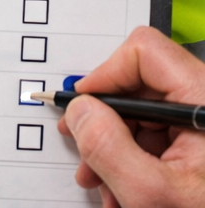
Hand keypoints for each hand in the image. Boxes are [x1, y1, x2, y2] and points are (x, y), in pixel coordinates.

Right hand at [59, 26, 204, 207]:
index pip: (145, 53)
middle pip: (141, 87)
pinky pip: (162, 137)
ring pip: (147, 115)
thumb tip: (81, 111)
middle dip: (105, 123)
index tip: (84, 105)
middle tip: (85, 148)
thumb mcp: (151, 192)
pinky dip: (138, 159)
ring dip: (117, 147)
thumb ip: (108, 147)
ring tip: (106, 182)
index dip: (105, 76)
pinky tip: (128, 187)